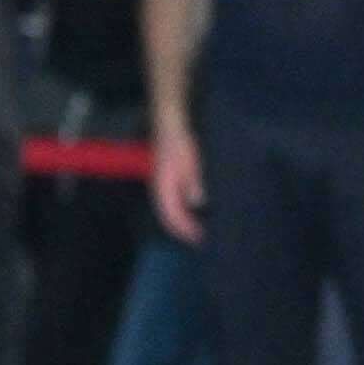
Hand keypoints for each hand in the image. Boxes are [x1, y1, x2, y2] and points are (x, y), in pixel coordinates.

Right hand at [151, 117, 203, 244]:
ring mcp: (163, 186)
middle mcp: (161, 191)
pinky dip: (183, 212)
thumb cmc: (180, 142)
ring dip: (183, 223)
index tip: (201, 239)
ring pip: (170, 211)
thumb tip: (198, 204)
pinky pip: (173, 203)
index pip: (172, 217)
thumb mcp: (190, 161)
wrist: (170, 125)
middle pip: (169, 218)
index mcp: (164, 188)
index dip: (186, 230)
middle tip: (202, 240)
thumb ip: (193, 182)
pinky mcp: (168, 181)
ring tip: (199, 231)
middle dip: (184, 231)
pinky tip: (195, 212)